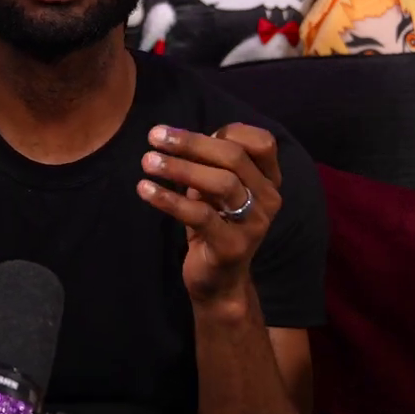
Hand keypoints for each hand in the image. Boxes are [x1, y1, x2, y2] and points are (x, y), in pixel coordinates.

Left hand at [136, 122, 282, 307]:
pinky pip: (200, 215)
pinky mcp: (232, 246)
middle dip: (191, 142)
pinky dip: (169, 199)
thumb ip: (208, 163)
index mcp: (269, 180)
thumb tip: (177, 135)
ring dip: (180, 168)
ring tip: (147, 162)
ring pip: (221, 183)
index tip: (186, 132)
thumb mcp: (213, 190)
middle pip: (235, 157)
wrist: (218, 282)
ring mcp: (254, 224)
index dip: (226, 131)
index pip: (261, 142)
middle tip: (154, 136)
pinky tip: (145, 190)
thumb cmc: (214, 225)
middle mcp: (269, 199)